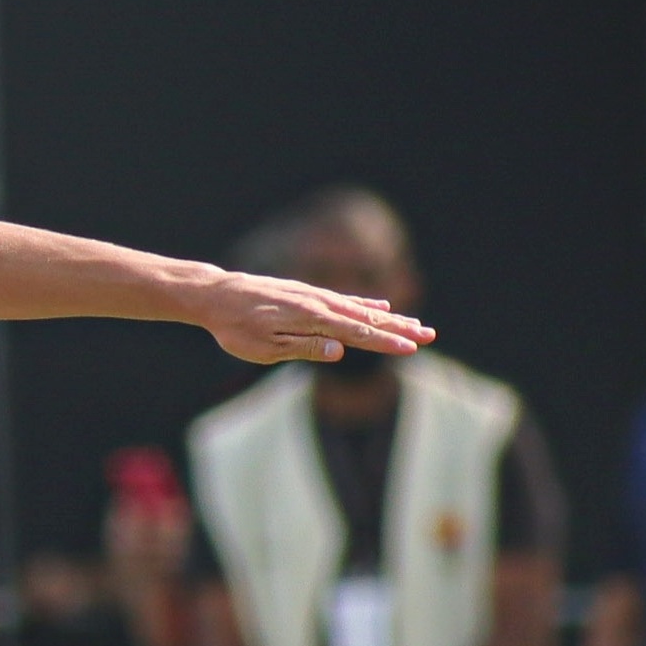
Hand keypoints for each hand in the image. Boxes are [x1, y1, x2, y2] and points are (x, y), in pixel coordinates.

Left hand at [199, 273, 430, 367]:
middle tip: (431, 336)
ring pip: (360, 308)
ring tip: (416, 324)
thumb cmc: (234, 327)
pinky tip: (382, 304)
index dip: (385, 342)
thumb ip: (304, 348)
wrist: (215, 294)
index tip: (411, 349)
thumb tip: (340, 351)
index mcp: (310, 320)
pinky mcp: (306, 293)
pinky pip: (343, 299)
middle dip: (400, 329)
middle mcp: (318, 304)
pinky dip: (365, 303)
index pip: (356, 334)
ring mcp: (314, 296)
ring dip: (390, 317)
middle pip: (367, 319)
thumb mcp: (263, 347)